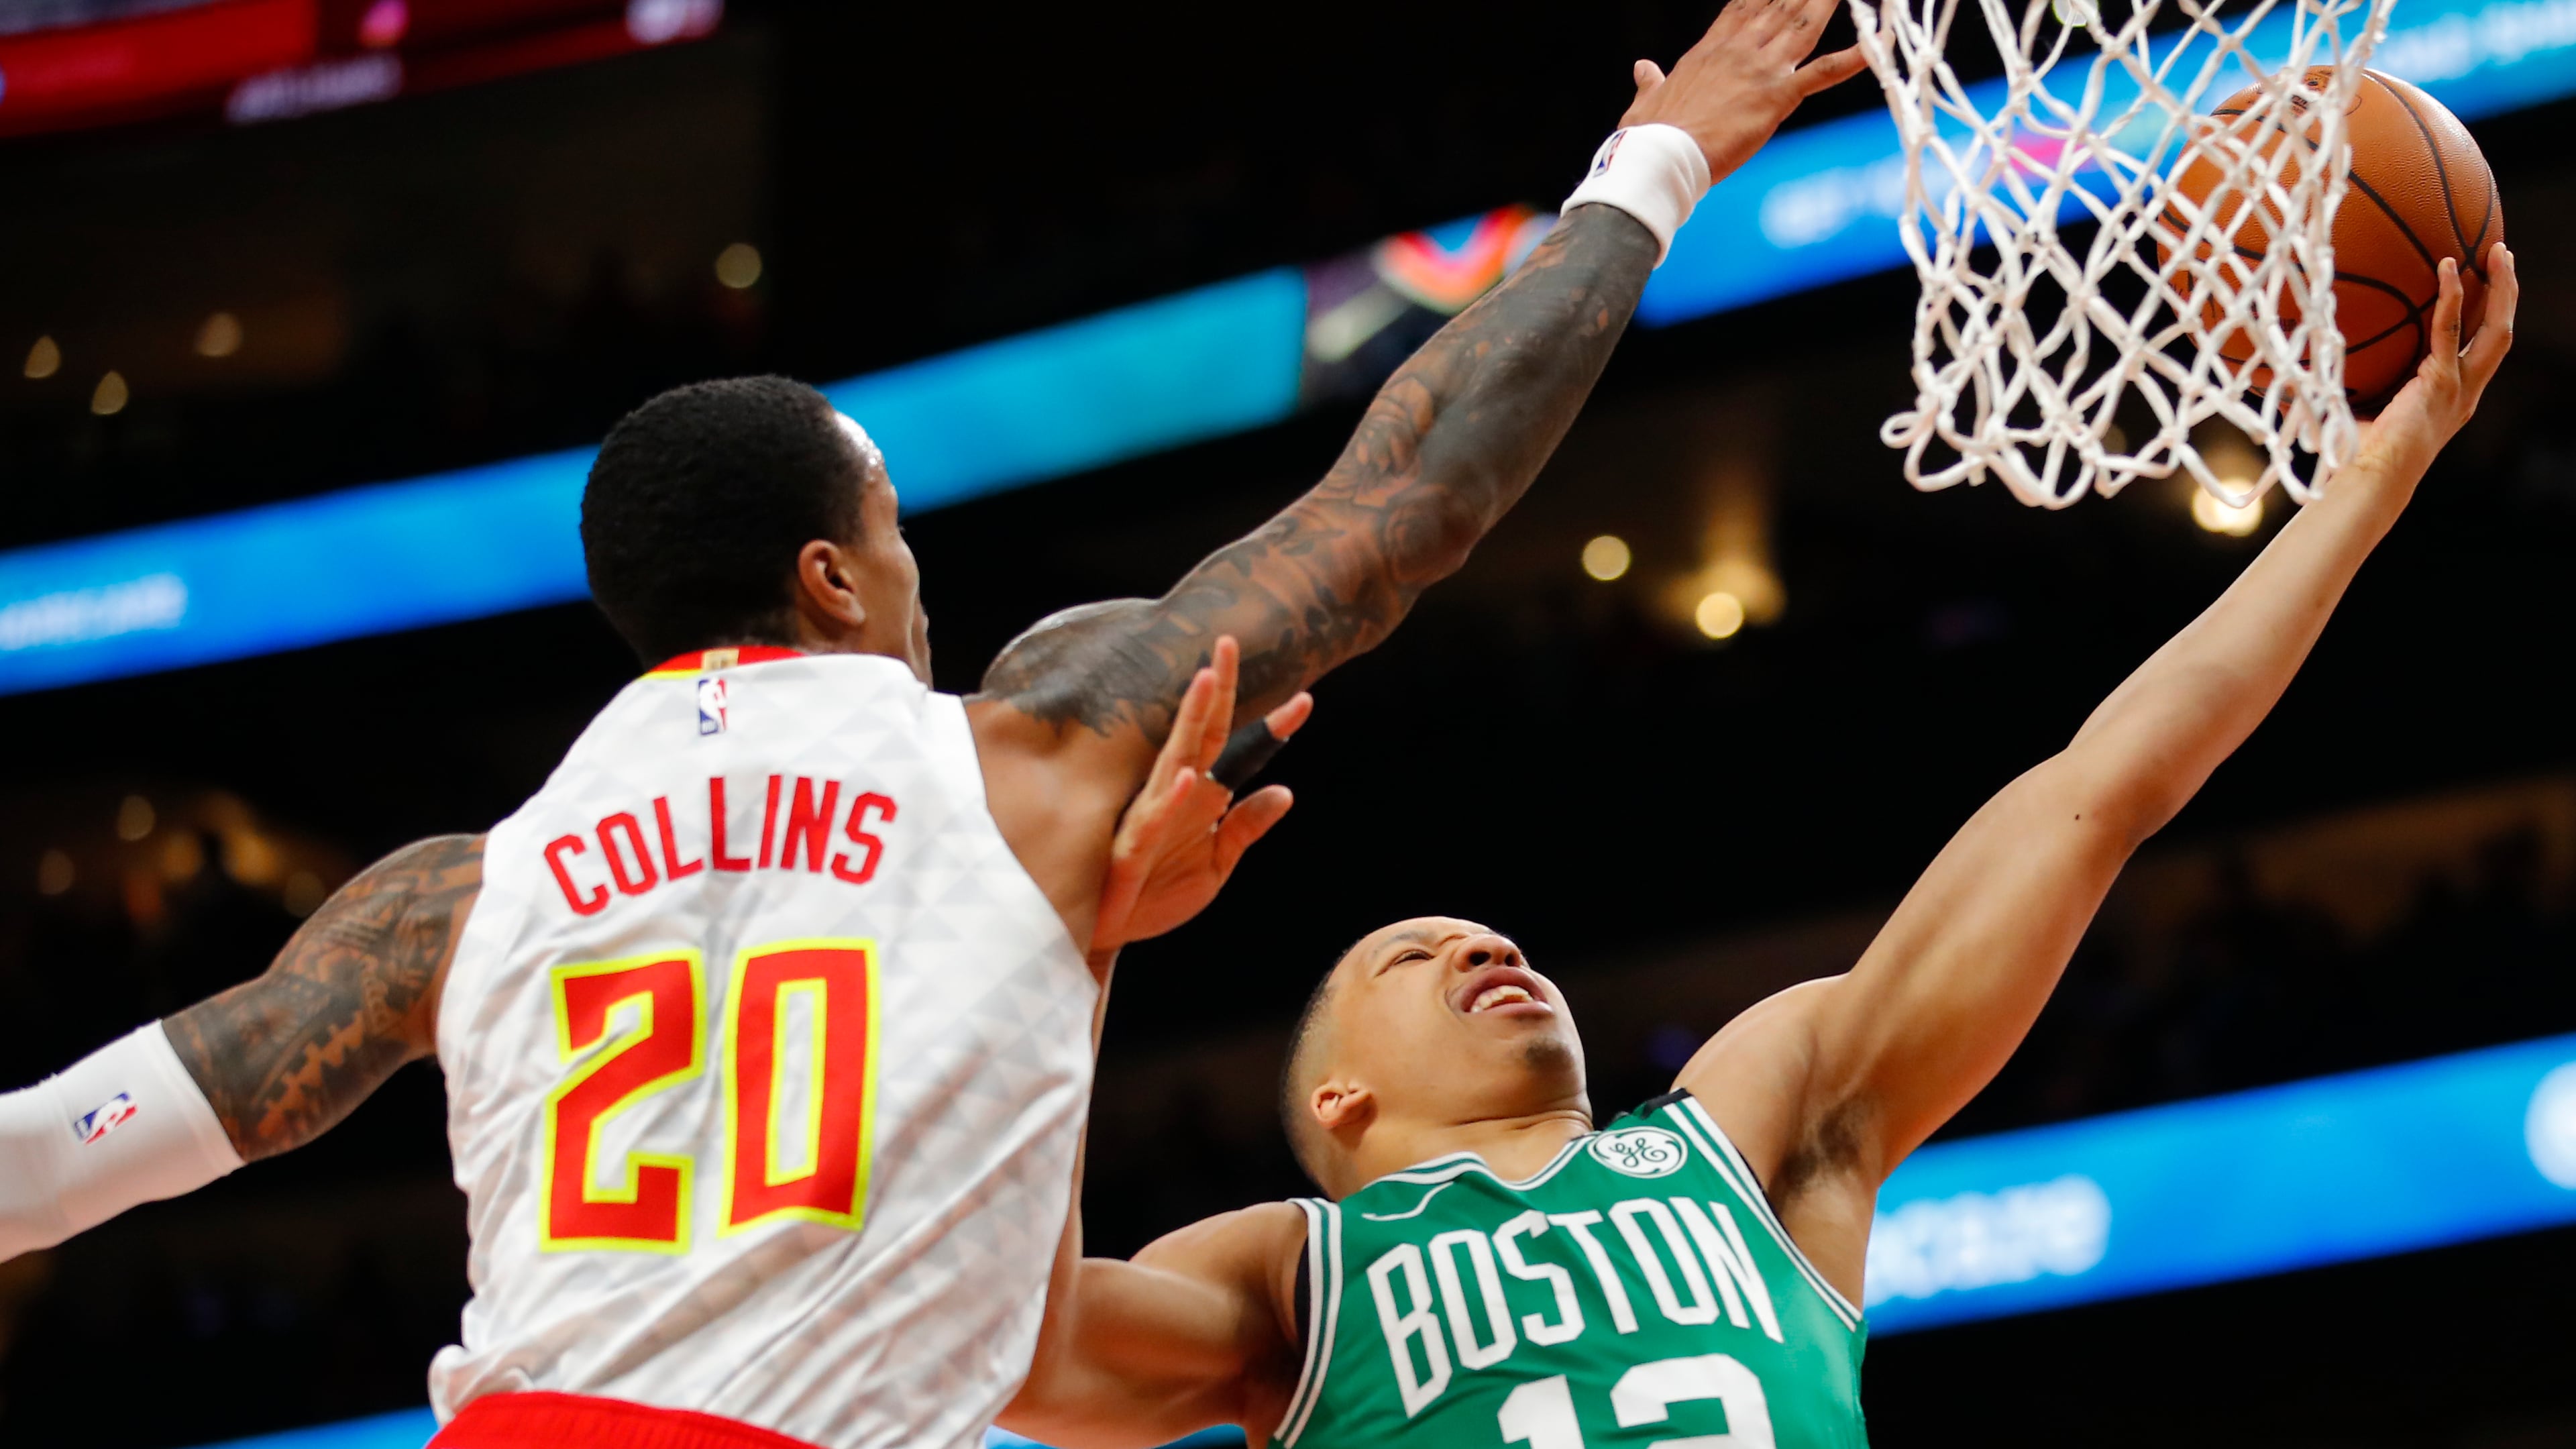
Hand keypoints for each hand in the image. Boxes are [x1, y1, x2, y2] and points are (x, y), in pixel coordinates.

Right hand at [1089, 637, 1311, 958]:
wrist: (1114, 936)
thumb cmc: (1157, 892)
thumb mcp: (1217, 864)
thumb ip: (1246, 826)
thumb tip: (1285, 791)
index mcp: (1202, 797)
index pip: (1239, 750)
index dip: (1272, 726)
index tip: (1306, 698)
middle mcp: (1177, 795)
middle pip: (1202, 734)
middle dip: (1217, 690)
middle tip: (1229, 643)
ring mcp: (1153, 817)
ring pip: (1174, 759)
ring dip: (1189, 721)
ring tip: (1204, 681)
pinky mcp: (1133, 848)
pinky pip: (1152, 819)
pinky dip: (1169, 799)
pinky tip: (1185, 776)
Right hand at [1621, 0, 1869, 184]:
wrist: (1659, 156)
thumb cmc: (1648, 136)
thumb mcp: (1648, 101)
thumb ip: (1652, 81)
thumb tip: (1644, 68)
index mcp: (1709, 51)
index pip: (1743, 8)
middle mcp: (1738, 51)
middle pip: (1779, 5)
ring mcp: (1760, 70)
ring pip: (1803, 25)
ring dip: (1826, 2)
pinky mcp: (1777, 97)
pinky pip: (1823, 73)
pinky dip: (1854, 59)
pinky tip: (1878, 44)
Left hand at [2353, 243, 2517, 482]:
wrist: (2368, 479)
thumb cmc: (2358, 456)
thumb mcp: (2361, 411)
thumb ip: (2351, 385)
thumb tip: (2302, 366)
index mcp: (2453, 399)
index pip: (2479, 352)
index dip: (2487, 320)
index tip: (2484, 289)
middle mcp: (2465, 393)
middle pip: (2501, 334)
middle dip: (2508, 294)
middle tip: (2503, 257)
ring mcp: (2459, 389)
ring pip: (2496, 330)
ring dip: (2501, 289)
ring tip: (2498, 252)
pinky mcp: (2441, 384)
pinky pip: (2450, 332)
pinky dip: (2452, 298)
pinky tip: (2448, 269)